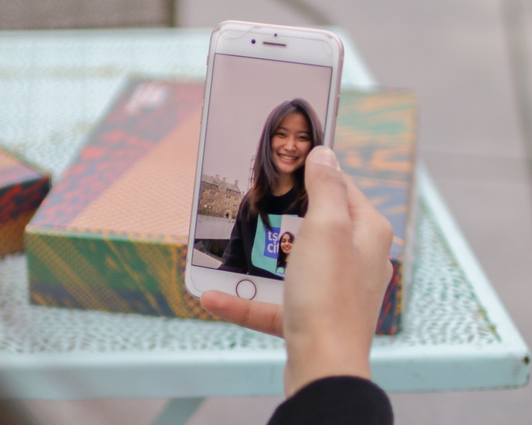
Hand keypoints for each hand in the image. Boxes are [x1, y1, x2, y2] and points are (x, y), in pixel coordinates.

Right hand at [201, 146, 392, 396]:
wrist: (323, 367)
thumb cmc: (328, 295)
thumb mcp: (327, 227)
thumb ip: (326, 186)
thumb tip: (325, 153)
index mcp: (367, 232)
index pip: (342, 186)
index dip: (315, 171)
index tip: (283, 162)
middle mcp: (356, 259)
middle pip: (317, 224)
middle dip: (283, 214)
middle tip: (252, 199)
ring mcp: (333, 291)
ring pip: (292, 264)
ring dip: (258, 258)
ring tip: (229, 247)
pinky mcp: (312, 318)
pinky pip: (274, 302)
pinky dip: (246, 300)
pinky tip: (213, 298)